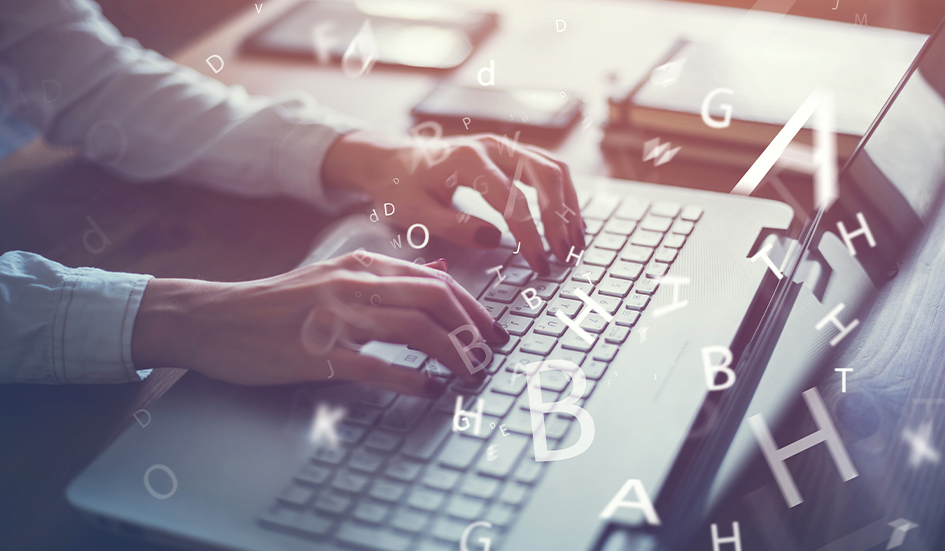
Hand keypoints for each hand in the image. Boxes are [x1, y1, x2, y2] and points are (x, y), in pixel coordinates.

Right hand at [131, 252, 509, 394]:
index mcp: (362, 267)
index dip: (472, 308)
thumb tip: (440, 274)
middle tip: (491, 354)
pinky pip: (375, 365)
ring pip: (414, 329)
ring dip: (452, 354)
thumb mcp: (335, 277)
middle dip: (473, 329)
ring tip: (471, 374)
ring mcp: (335, 318)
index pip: (435, 281)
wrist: (215, 317)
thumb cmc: (277, 304)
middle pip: (434, 300)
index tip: (492, 332)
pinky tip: (431, 389)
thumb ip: (388, 278)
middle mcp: (354, 285)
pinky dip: (411, 378)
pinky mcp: (316, 353)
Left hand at [322, 129, 585, 274]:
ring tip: (575, 243)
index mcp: (467, 161)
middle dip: (560, 218)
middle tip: (565, 255)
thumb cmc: (400, 188)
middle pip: (545, 176)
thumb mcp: (415, 213)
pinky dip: (564, 195)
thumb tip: (495, 238)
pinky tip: (568, 224)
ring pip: (554, 169)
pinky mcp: (510, 154)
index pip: (513, 200)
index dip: (530, 235)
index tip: (539, 264)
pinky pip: (548, 169)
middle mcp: (492, 146)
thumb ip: (453, 226)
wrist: (391, 160)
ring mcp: (504, 146)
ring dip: (570, 205)